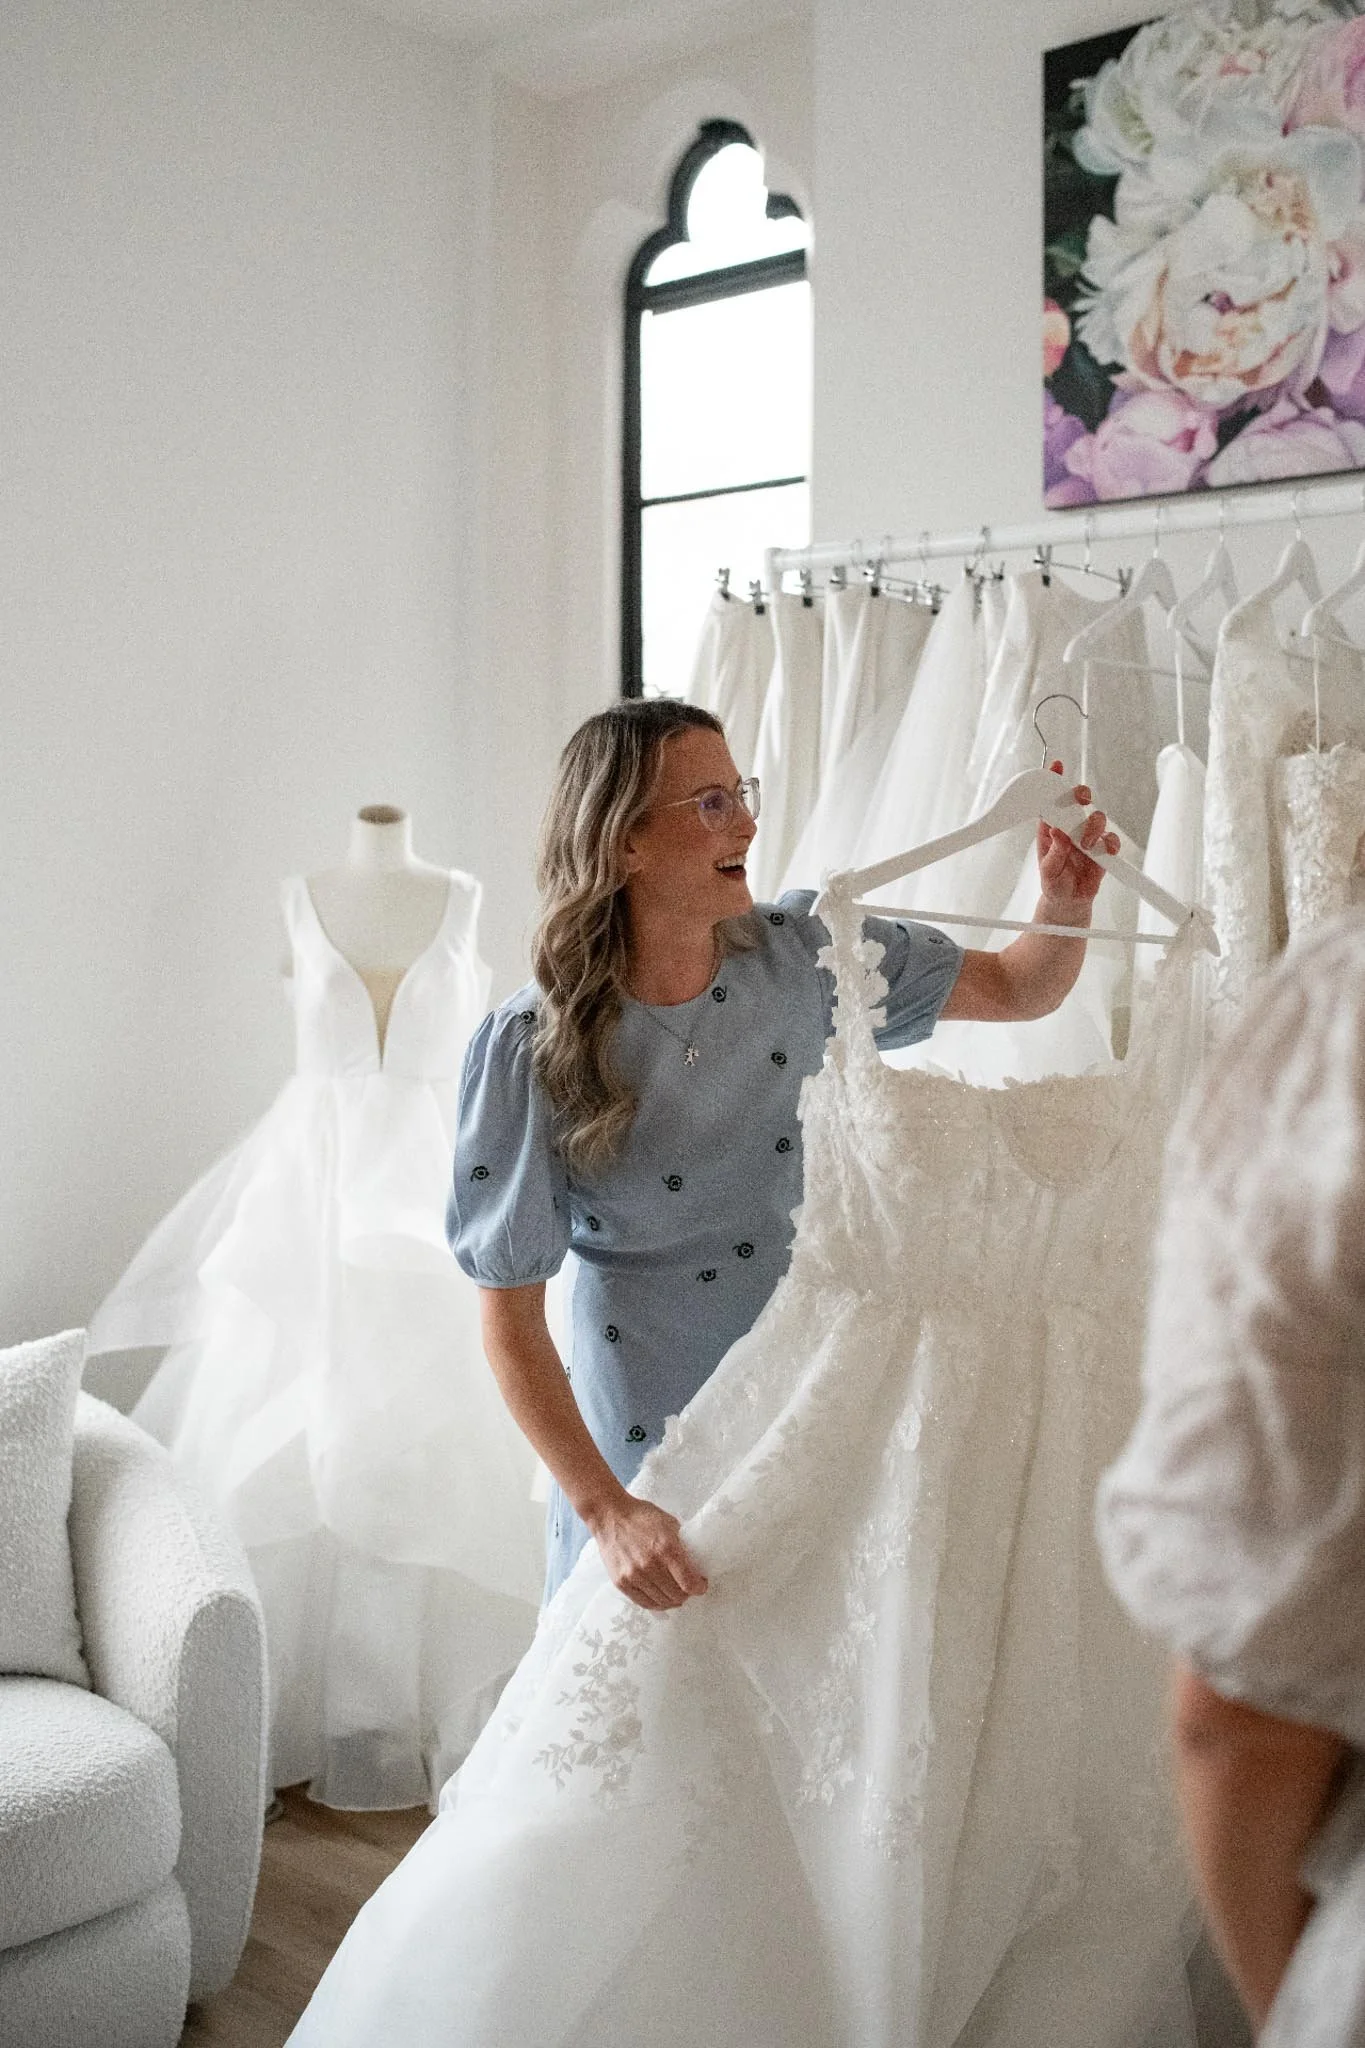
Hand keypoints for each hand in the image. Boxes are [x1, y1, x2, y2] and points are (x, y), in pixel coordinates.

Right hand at [590, 1494, 708, 1610]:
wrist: (610, 1516)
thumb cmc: (641, 1516)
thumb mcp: (670, 1524)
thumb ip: (682, 1545)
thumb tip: (695, 1563)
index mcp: (666, 1548)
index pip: (689, 1583)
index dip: (699, 1588)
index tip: (701, 1585)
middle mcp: (650, 1565)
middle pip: (677, 1596)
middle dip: (687, 1594)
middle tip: (687, 1587)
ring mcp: (634, 1575)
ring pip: (661, 1602)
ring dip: (672, 1600)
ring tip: (674, 1593)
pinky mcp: (621, 1582)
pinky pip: (644, 1602)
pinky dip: (656, 1603)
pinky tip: (661, 1597)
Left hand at [1036, 761, 1120, 911]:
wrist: (1068, 902)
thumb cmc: (1054, 881)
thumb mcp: (1047, 869)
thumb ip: (1054, 852)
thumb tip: (1058, 832)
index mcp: (1051, 827)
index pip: (1052, 800)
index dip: (1054, 780)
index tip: (1056, 766)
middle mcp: (1071, 828)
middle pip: (1079, 801)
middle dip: (1081, 794)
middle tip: (1081, 799)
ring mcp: (1089, 837)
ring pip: (1098, 818)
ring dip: (1094, 826)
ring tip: (1085, 843)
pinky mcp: (1103, 850)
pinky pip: (1112, 840)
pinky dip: (1110, 842)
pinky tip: (1105, 849)